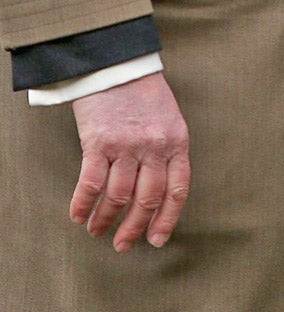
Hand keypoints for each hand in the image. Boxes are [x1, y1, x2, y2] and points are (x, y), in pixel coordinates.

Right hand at [70, 71, 189, 251]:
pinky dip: (83, 204)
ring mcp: (127, 146)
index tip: (157, 240)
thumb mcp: (169, 120)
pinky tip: (78, 216)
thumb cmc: (144, 94)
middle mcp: (155, 147)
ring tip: (97, 231)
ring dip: (105, 219)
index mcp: (177, 142)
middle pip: (147, 198)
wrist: (118, 66)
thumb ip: (167, 151)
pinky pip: (91, 183)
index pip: (177, 190)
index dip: (167, 218)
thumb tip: (158, 190)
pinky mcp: (98, 143)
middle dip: (135, 227)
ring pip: (118, 196)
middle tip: (123, 245)